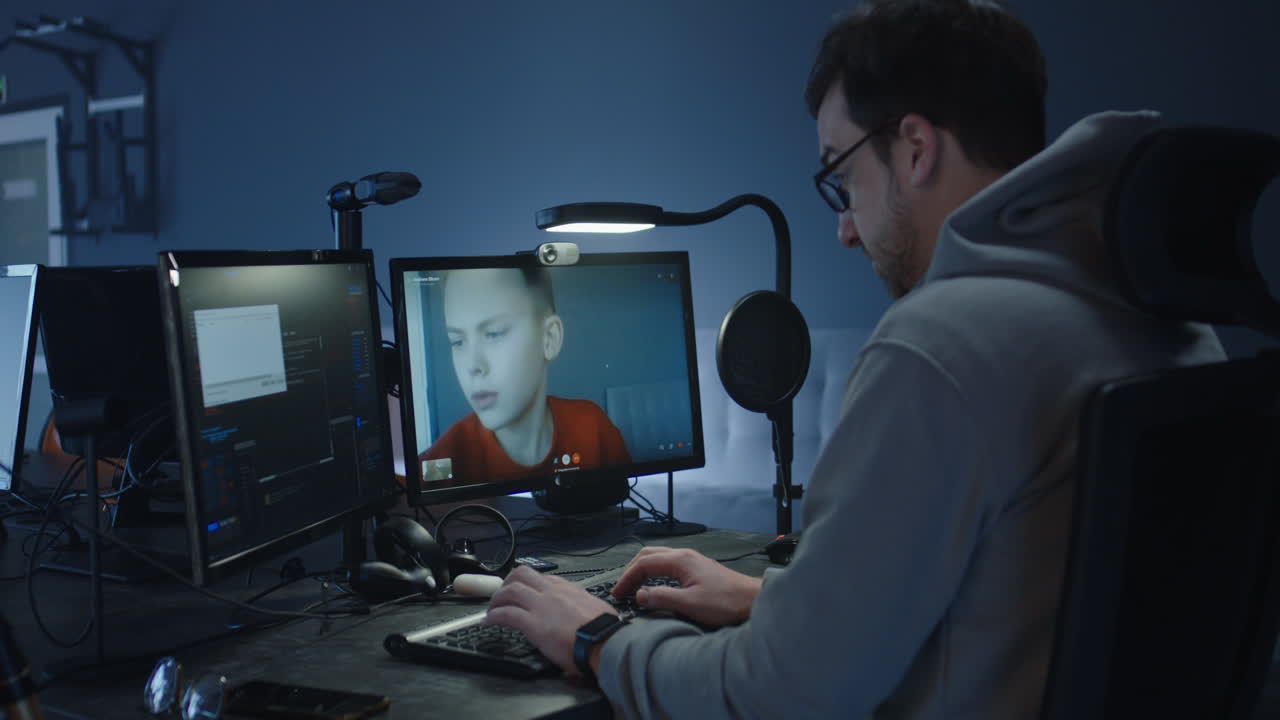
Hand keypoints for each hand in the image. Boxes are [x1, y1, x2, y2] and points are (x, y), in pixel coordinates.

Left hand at [484, 565, 617, 676]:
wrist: (606, 642)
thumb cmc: (606, 632)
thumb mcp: (598, 610)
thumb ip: (586, 609)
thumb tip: (586, 617)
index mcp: (570, 590)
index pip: (545, 579)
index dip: (531, 585)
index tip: (526, 592)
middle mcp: (554, 592)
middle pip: (522, 574)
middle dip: (508, 582)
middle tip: (502, 595)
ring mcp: (542, 606)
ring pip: (510, 590)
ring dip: (497, 599)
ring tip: (492, 609)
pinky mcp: (534, 623)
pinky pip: (506, 614)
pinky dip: (493, 616)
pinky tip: (489, 622)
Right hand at [612, 547, 761, 627]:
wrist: (753, 600)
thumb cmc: (727, 601)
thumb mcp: (690, 603)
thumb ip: (662, 598)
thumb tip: (640, 595)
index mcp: (680, 560)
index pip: (643, 563)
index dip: (627, 578)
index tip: (618, 593)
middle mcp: (685, 556)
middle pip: (648, 555)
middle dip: (631, 571)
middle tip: (621, 589)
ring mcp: (691, 561)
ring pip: (658, 559)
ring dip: (642, 571)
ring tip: (633, 588)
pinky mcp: (697, 569)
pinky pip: (668, 565)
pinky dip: (654, 573)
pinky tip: (654, 586)